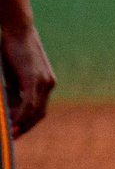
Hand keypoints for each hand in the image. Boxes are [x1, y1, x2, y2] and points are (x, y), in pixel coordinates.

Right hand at [3, 19, 52, 135]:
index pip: (40, 110)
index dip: (29, 123)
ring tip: (11, 133)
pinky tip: (13, 122)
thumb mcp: (15, 76)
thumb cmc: (14, 51)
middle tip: (13, 137)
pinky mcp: (34, 78)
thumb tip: (12, 112)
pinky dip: (22, 114)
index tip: (17, 132)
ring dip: (23, 123)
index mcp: (46, 84)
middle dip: (26, 127)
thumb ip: (16, 93)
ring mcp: (43, 81)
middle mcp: (48, 84)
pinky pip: (29, 102)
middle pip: (39, 113)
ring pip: (35, 110)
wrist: (18, 30)